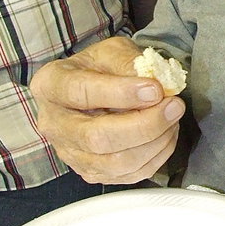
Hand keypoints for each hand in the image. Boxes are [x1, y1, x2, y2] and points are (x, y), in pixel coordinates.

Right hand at [30, 36, 185, 183]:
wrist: (92, 89)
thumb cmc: (100, 69)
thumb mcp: (112, 51)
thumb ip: (129, 63)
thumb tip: (154, 84)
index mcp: (51, 85)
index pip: (81, 93)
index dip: (121, 93)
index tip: (155, 89)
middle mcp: (53, 124)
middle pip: (97, 137)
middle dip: (144, 124)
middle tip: (174, 106)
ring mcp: (70, 153)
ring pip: (114, 162)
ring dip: (154, 142)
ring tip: (172, 118)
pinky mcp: (90, 172)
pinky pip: (127, 175)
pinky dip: (155, 156)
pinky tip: (165, 135)